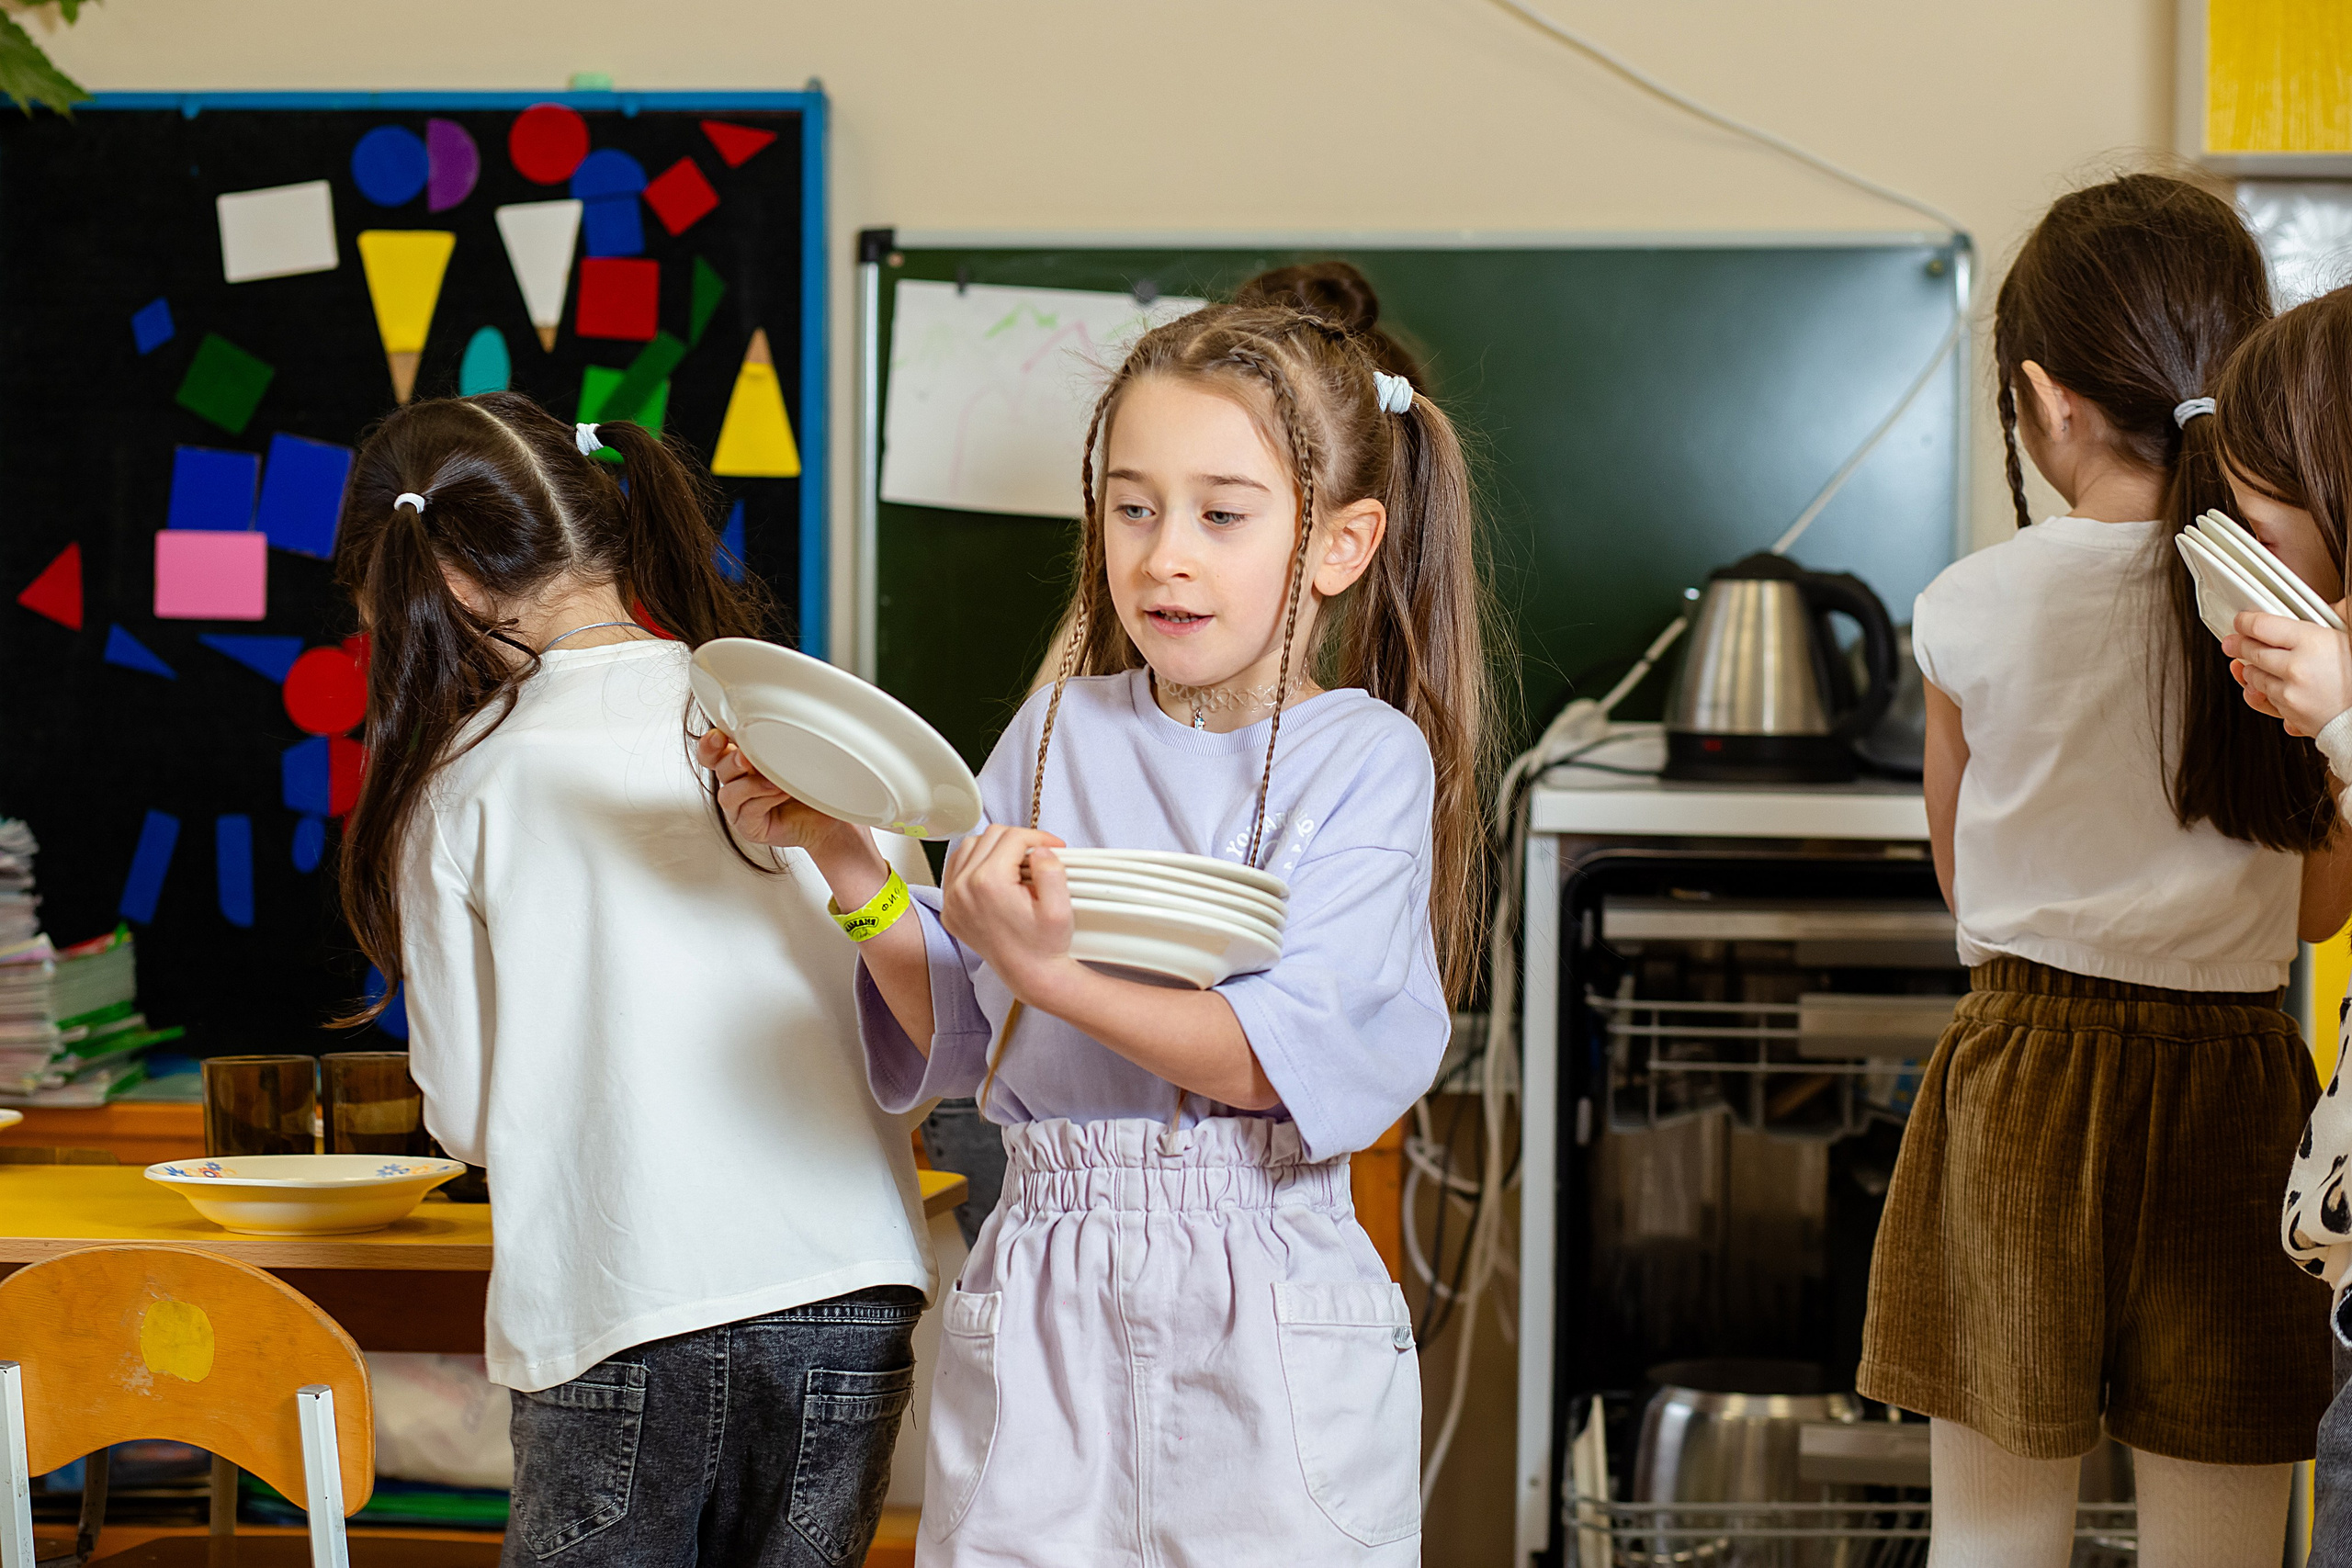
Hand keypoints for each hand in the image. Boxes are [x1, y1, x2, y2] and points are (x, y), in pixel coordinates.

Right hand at [695, 727, 862, 855]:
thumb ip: (780, 741)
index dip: (710, 743)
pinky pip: (747, 811)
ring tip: (774, 780)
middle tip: (745, 757)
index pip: (713, 751)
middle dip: (729, 760)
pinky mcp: (750, 827)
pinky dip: (764, 799)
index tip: (719, 734)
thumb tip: (780, 719)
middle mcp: (737, 784)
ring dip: (750, 784)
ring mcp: (741, 808)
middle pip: (717, 769)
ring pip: (729, 793)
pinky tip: (781, 792)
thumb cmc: (813, 785)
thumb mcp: (797, 756)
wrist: (831, 818)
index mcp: (741, 763)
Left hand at [940, 824, 1074, 1002]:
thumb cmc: (1044, 947)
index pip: (1013, 837)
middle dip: (1018, 840)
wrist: (1029, 974)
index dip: (1039, 837)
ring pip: (969, 847)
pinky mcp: (950, 909)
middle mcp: (963, 889)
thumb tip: (1039, 850)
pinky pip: (955, 869)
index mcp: (989, 883)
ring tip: (1016, 860)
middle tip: (1038, 853)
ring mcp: (952, 900)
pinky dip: (974, 862)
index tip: (1052, 846)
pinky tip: (994, 870)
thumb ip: (1051, 870)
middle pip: (990, 836)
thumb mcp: (1059, 908)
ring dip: (994, 847)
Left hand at [2223, 610, 2351, 738]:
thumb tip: (2331, 605)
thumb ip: (2339, 616)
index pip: (2262, 626)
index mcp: (2313, 643)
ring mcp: (2290, 692)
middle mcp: (2296, 668)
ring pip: (2253, 676)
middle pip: (2251, 651)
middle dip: (2238, 644)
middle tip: (2231, 642)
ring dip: (2250, 669)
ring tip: (2252, 663)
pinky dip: (2261, 691)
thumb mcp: (2351, 636)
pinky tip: (2265, 686)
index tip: (2241, 621)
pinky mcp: (2288, 713)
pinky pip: (2264, 699)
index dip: (2246, 621)